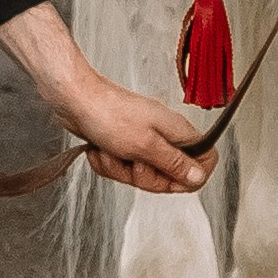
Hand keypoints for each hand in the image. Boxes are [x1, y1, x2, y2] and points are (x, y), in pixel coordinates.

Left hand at [0, 2, 215, 194]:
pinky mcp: (124, 143)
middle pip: (170, 176)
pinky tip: (100, 150)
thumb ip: (174, 163)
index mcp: (177, 131)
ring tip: (112, 152)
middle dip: (146, 177)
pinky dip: (108, 164)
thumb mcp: (145, 145)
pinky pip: (123, 168)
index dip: (188, 177)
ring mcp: (143, 139)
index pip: (204, 161)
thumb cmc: (108, 113)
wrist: (73, 99)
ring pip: (143, 174)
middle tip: (134, 162)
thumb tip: (199, 177)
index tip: (168, 177)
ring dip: (121, 170)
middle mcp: (163, 135)